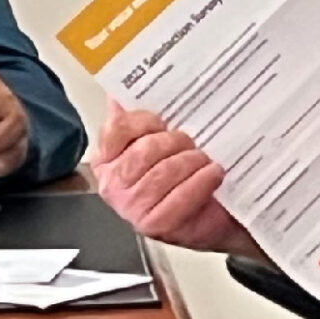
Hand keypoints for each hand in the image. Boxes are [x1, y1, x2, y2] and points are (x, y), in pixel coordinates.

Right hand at [94, 100, 255, 255]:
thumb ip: (138, 119)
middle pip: (143, 150)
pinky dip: (200, 182)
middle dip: (174, 142)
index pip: (117, 128)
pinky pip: (179, 197)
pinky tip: (212, 174)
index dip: (145, 121)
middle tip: (192, 142)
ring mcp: (131, 208)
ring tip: (205, 159)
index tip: (164, 121)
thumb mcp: (162, 140)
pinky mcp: (155, 226)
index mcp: (107, 158)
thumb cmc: (182, 174)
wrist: (211, 212)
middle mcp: (113, 184)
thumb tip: (120, 93)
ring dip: (191, 162)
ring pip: (162, 173)